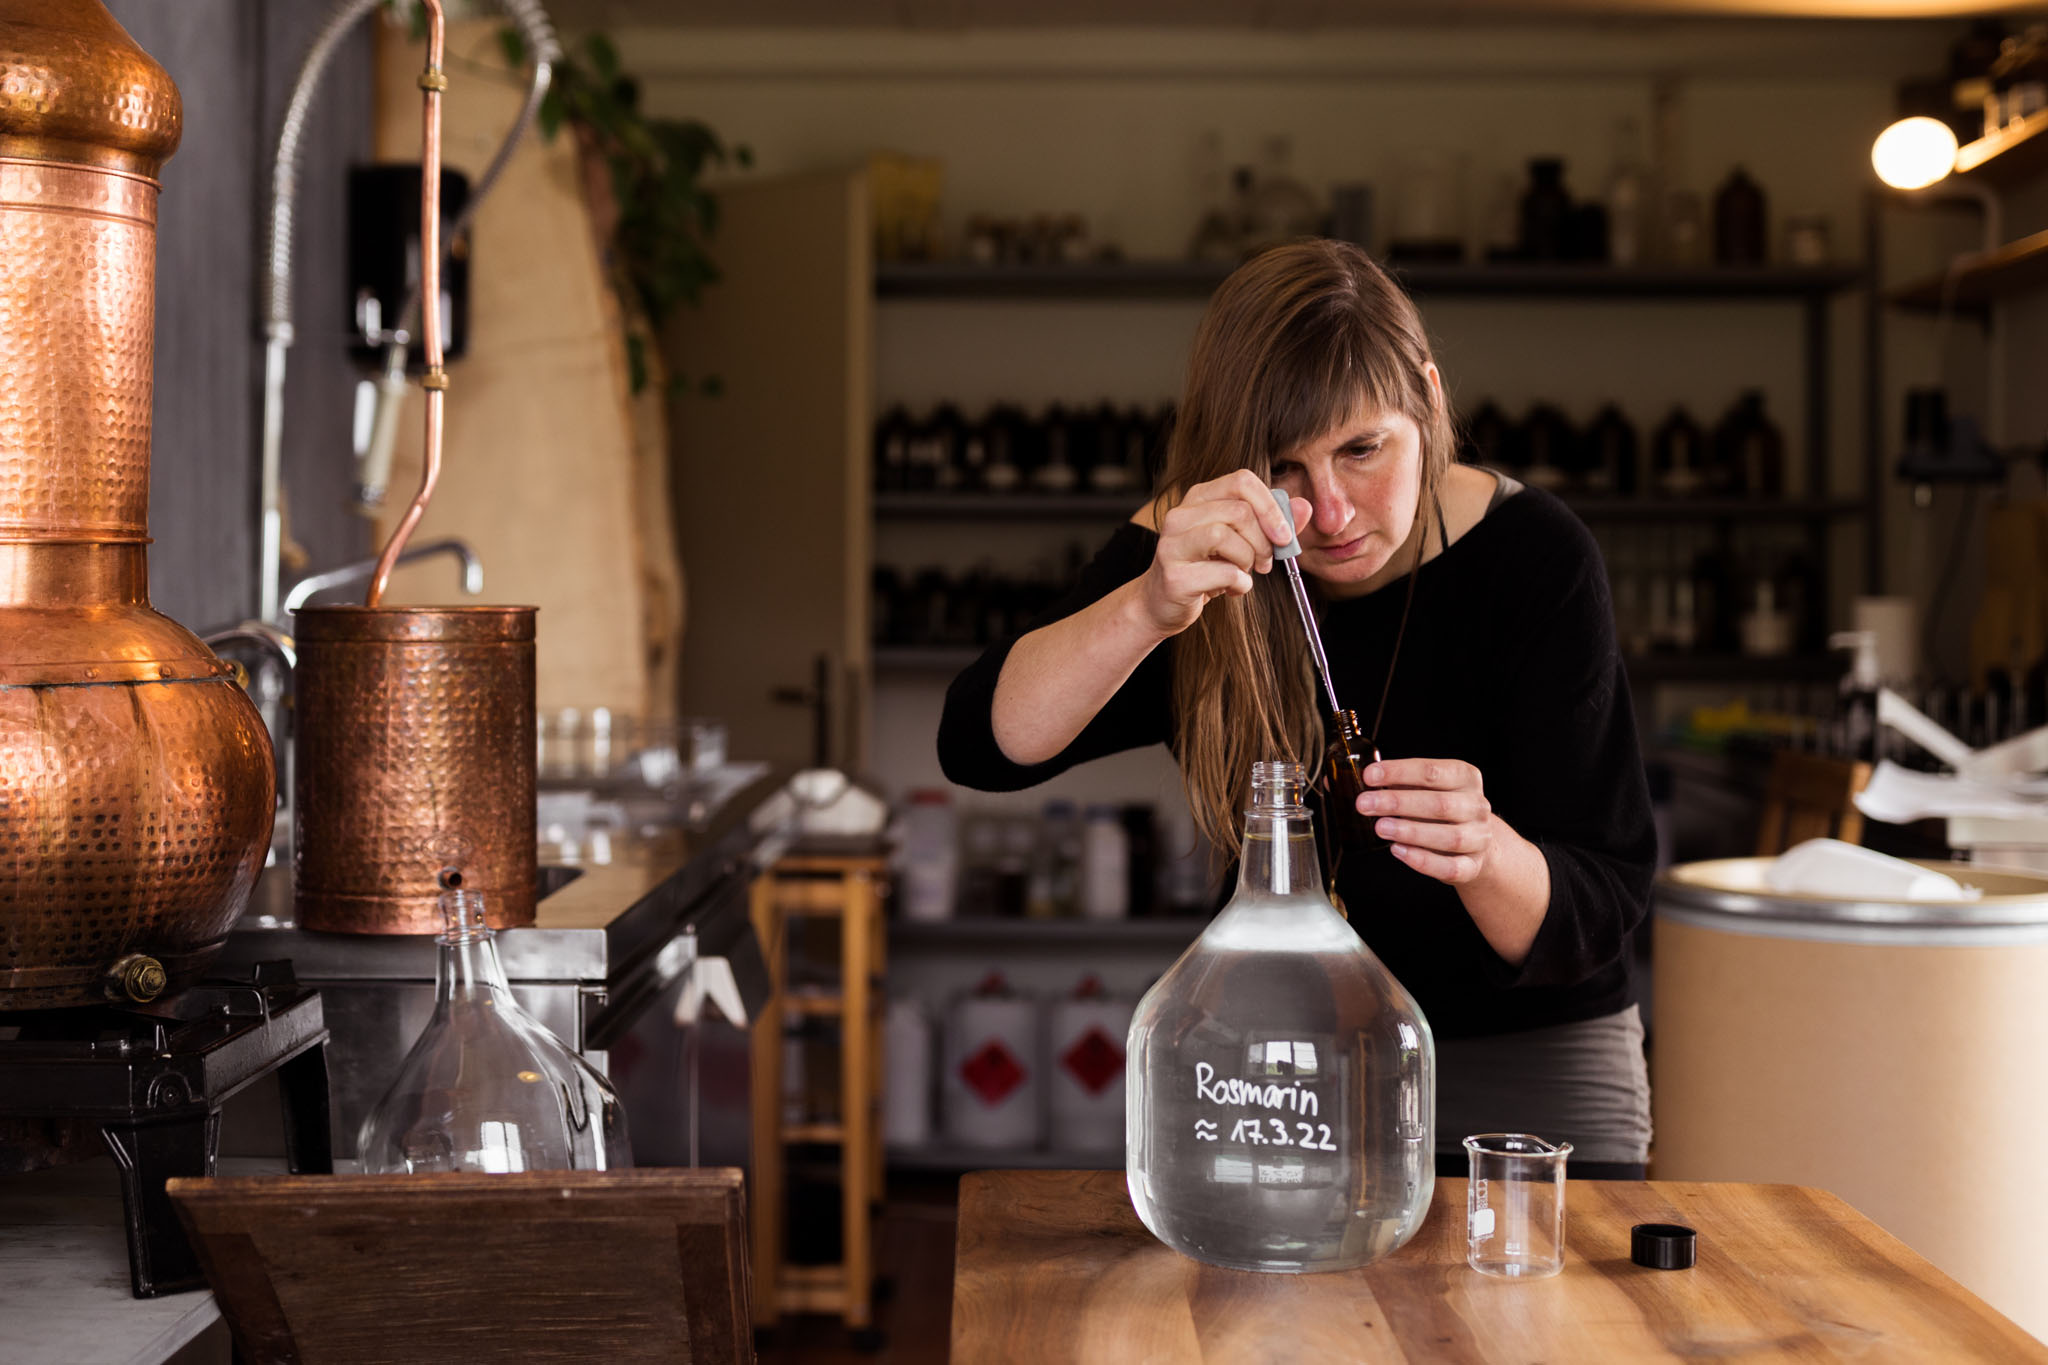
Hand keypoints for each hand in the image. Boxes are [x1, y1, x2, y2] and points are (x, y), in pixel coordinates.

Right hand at [1137, 471, 1310, 636]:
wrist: (1162, 604)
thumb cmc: (1205, 568)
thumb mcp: (1242, 542)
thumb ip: (1272, 523)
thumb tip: (1304, 506)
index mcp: (1198, 498)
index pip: (1242, 481)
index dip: (1270, 507)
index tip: (1284, 536)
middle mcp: (1180, 515)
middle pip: (1239, 511)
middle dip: (1263, 541)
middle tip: (1265, 562)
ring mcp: (1172, 544)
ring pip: (1226, 536)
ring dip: (1248, 560)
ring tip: (1243, 573)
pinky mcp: (1174, 575)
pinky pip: (1223, 572)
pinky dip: (1240, 584)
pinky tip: (1232, 589)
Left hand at [1358, 757, 1495, 884]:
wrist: (1472, 842)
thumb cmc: (1440, 809)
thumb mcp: (1426, 788)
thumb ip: (1403, 782)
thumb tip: (1369, 779)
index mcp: (1466, 778)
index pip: (1433, 771)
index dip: (1398, 772)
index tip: (1369, 776)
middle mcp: (1477, 806)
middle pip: (1440, 804)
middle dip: (1398, 803)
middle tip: (1365, 804)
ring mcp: (1479, 838)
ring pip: (1449, 837)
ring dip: (1410, 832)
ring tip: (1380, 828)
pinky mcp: (1472, 866)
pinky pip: (1451, 867)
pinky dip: (1423, 861)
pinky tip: (1398, 850)